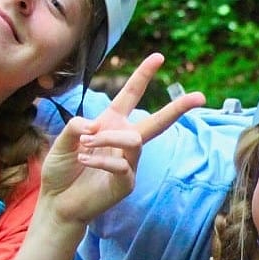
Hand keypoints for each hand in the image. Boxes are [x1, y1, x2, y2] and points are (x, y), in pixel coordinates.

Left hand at [41, 53, 205, 224]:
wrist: (57, 202)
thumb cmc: (61, 170)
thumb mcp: (63, 139)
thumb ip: (76, 124)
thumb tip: (96, 126)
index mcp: (111, 124)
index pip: (131, 95)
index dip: (143, 75)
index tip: (159, 56)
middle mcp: (124, 140)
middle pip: (158, 121)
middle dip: (179, 108)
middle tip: (201, 96)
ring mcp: (129, 162)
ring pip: (133, 139)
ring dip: (107, 138)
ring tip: (84, 145)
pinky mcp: (127, 182)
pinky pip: (122, 164)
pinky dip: (101, 159)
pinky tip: (85, 161)